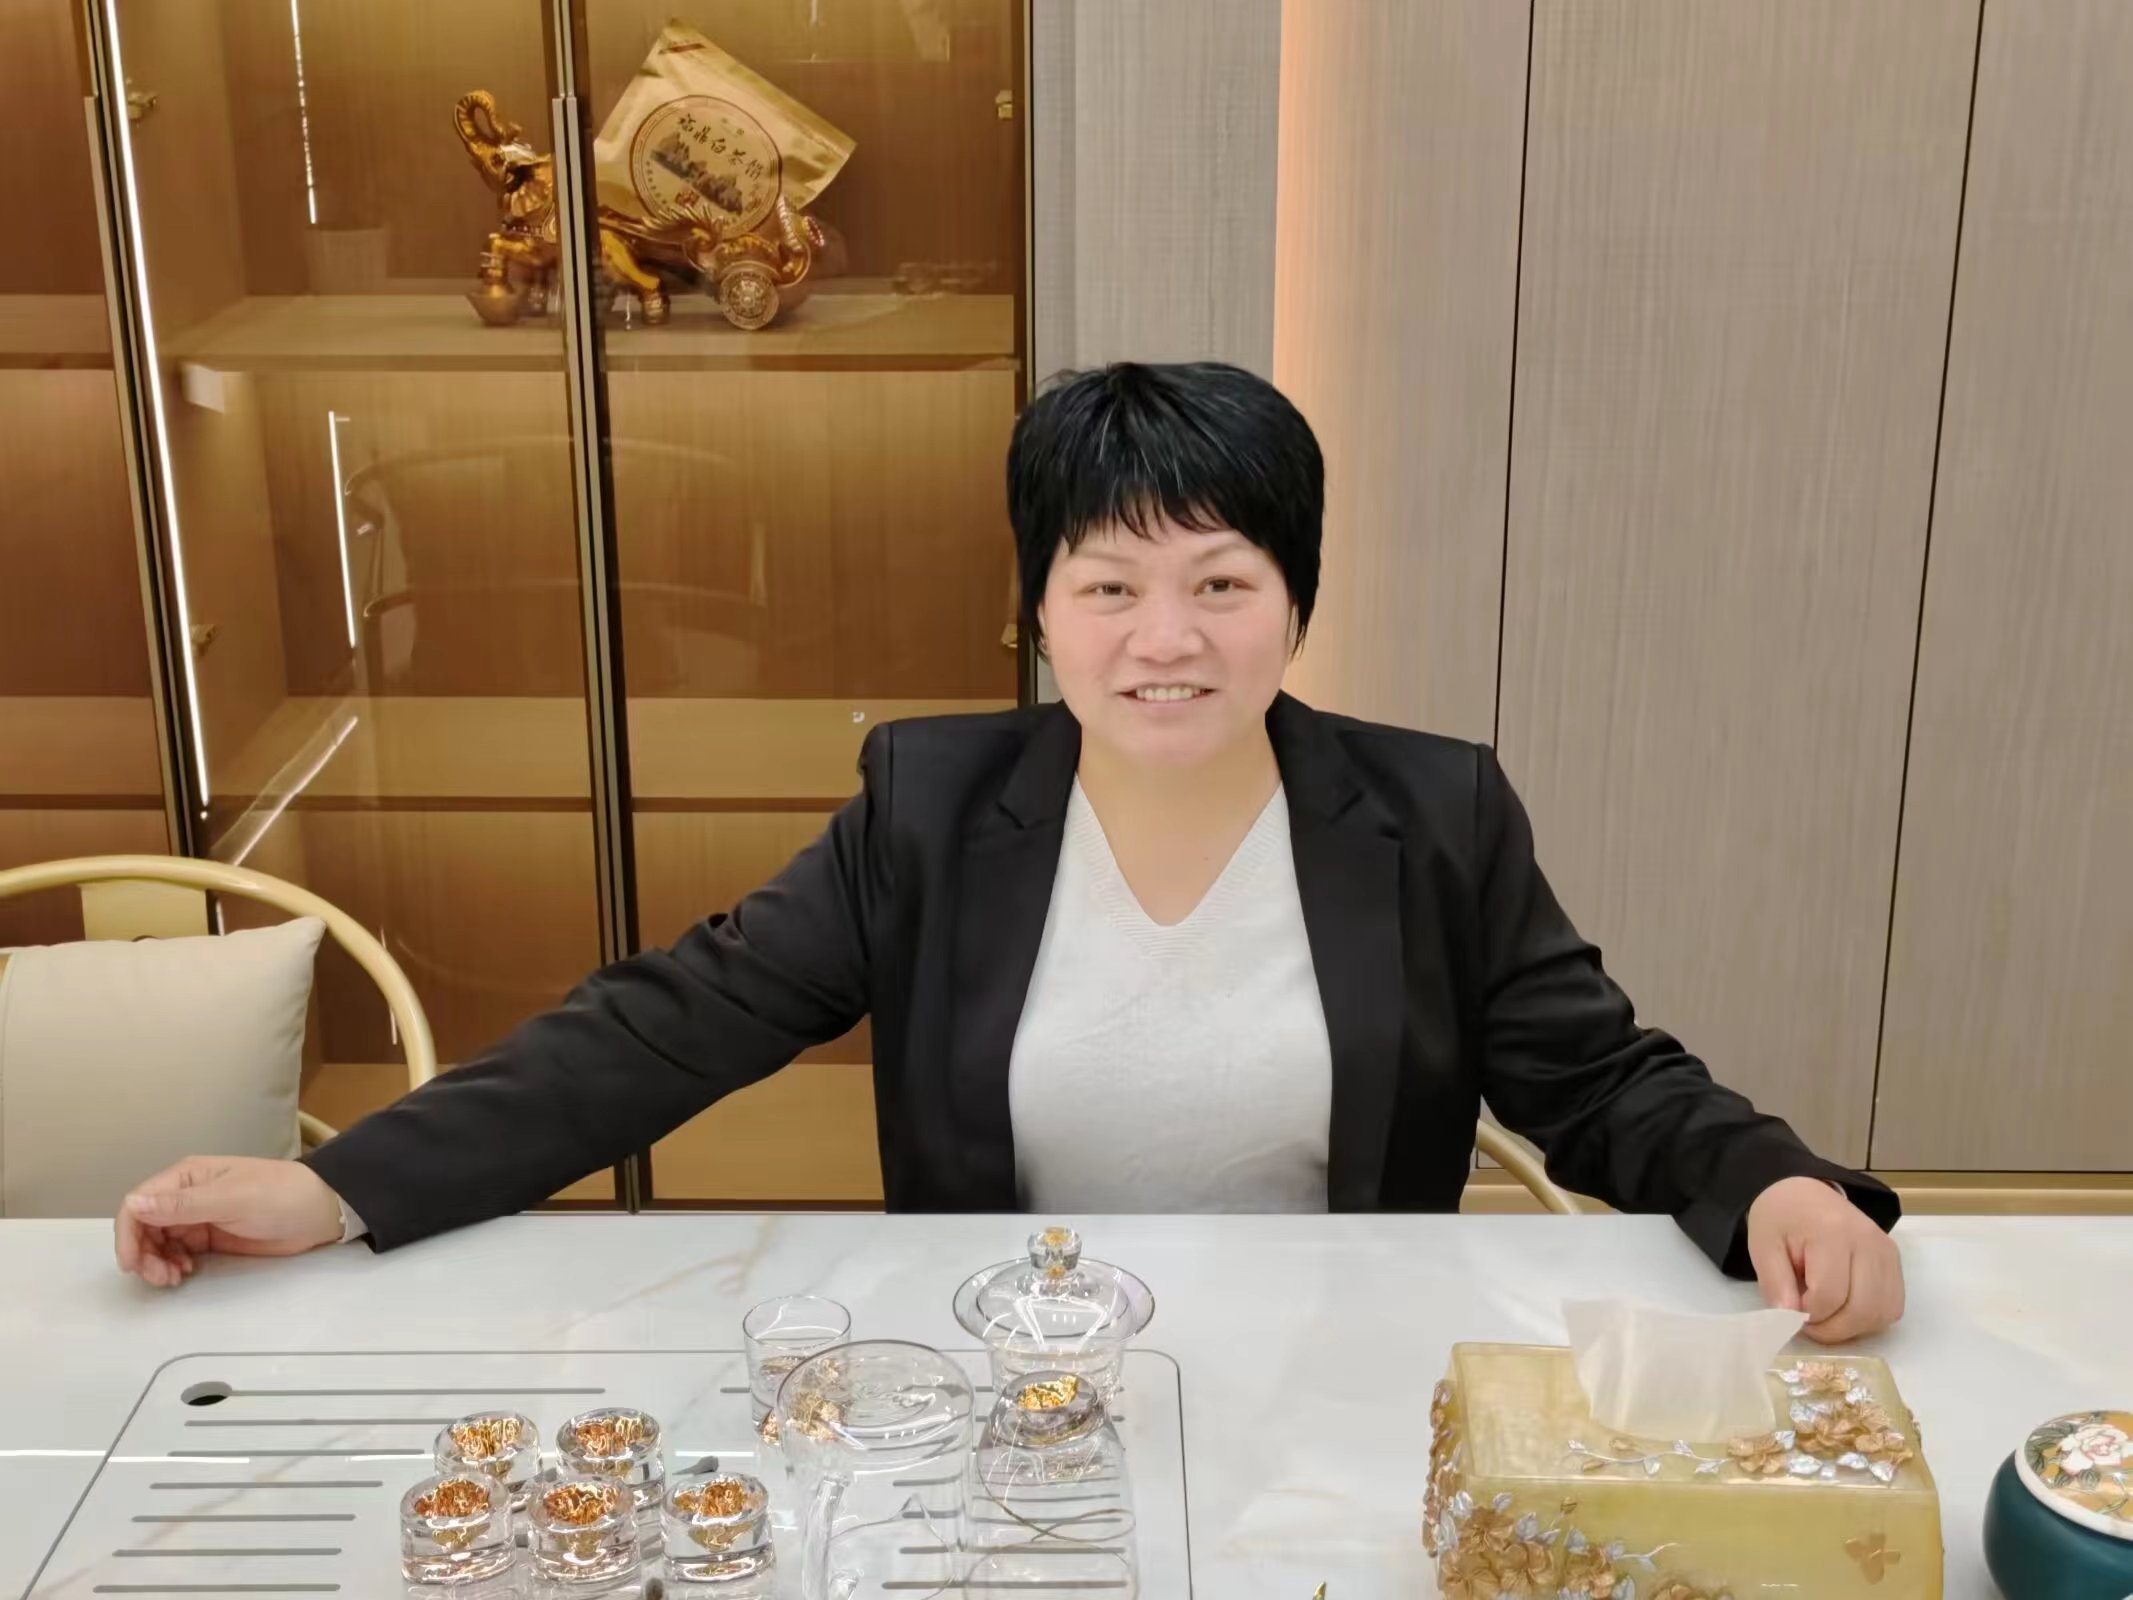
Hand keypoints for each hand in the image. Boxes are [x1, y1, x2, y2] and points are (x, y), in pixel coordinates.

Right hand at [115, 1157, 344, 1288]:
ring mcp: (197, 1217)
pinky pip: (177, 1252)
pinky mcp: (210, 1237)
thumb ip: (183, 1204)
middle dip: (144, 1254)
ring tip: (175, 1279)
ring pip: (158, 1243)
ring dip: (157, 1263)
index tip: (132, 1264)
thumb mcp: (232, 1199)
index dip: (128, 1234)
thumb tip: (133, 1203)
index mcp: (186, 1176)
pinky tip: (185, 1274)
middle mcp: (185, 1195)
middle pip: (144, 1227)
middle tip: (162, 1279)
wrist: (320, 1212)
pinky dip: (173, 1265)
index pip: (138, 1203)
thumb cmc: (280, 1196)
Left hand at [1746, 1176, 1904, 1343]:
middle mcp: (1868, 1242)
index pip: (1829, 1295)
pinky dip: (1869, 1319)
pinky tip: (1845, 1310)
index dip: (1809, 1314)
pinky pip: (1891, 1307)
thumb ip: (1774, 1283)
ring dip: (1852, 1328)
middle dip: (1832, 1329)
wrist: (1806, 1193)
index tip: (1791, 1309)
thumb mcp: (1763, 1246)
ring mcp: (1886, 1253)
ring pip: (1881, 1314)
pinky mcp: (1895, 1262)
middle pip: (1862, 1309)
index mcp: (1831, 1233)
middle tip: (1808, 1322)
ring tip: (1825, 1315)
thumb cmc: (1781, 1219)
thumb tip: (1788, 1319)